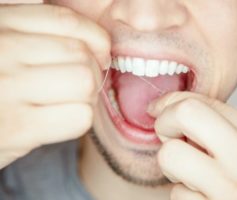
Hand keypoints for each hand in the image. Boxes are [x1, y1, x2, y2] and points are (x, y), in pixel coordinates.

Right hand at [0, 4, 109, 168]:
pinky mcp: (19, 127)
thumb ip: (30, 31)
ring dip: (88, 97)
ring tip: (71, 102)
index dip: (97, 39)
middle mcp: (4, 51)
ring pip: (85, 83)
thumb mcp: (4, 46)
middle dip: (93, 73)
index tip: (100, 54)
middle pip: (81, 55)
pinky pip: (79, 116)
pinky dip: (80, 119)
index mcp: (2, 25)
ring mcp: (9, 88)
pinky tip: (61, 121)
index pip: (67, 21)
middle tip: (81, 86)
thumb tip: (81, 32)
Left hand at [148, 92, 236, 199]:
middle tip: (168, 136)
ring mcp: (233, 190)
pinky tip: (201, 198)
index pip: (204, 102)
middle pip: (186, 113)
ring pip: (170, 155)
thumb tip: (177, 110)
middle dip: (165, 122)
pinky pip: (177, 194)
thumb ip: (225, 131)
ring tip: (189, 174)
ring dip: (171, 166)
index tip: (159, 109)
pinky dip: (183, 195)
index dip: (173, 102)